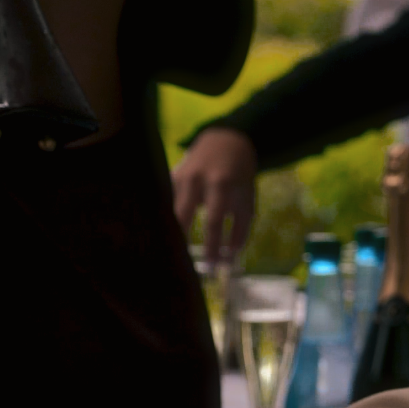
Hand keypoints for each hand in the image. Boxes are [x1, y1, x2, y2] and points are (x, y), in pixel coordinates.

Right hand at [173, 126, 258, 262]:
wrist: (225, 141)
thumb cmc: (239, 177)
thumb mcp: (247, 200)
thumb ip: (241, 228)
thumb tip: (228, 257)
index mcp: (220, 185)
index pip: (213, 222)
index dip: (210, 246)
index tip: (209, 266)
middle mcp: (196, 179)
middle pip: (181, 216)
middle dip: (180, 242)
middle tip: (179, 265)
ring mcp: (180, 176)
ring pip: (169, 210)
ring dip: (168, 233)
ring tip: (167, 256)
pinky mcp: (170, 176)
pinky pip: (165, 202)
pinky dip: (164, 219)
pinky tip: (161, 236)